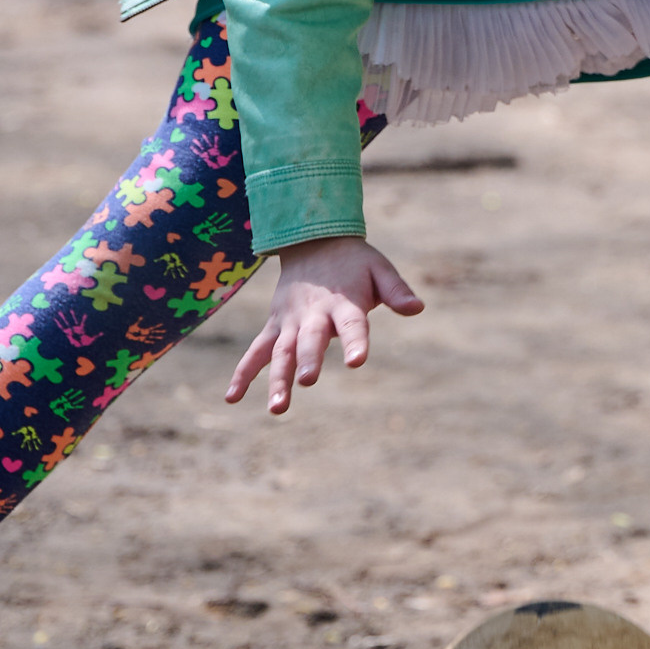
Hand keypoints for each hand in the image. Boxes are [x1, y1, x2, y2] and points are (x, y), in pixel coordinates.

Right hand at [225, 237, 424, 417]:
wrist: (311, 240)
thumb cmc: (353, 262)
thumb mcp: (379, 269)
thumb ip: (396, 290)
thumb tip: (417, 308)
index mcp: (343, 301)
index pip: (351, 324)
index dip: (355, 341)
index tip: (357, 361)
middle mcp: (313, 314)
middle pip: (309, 340)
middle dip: (308, 360)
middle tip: (308, 381)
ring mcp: (289, 321)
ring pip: (280, 352)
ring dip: (277, 379)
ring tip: (278, 408)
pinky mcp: (274, 326)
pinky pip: (256, 352)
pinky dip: (243, 374)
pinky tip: (231, 398)